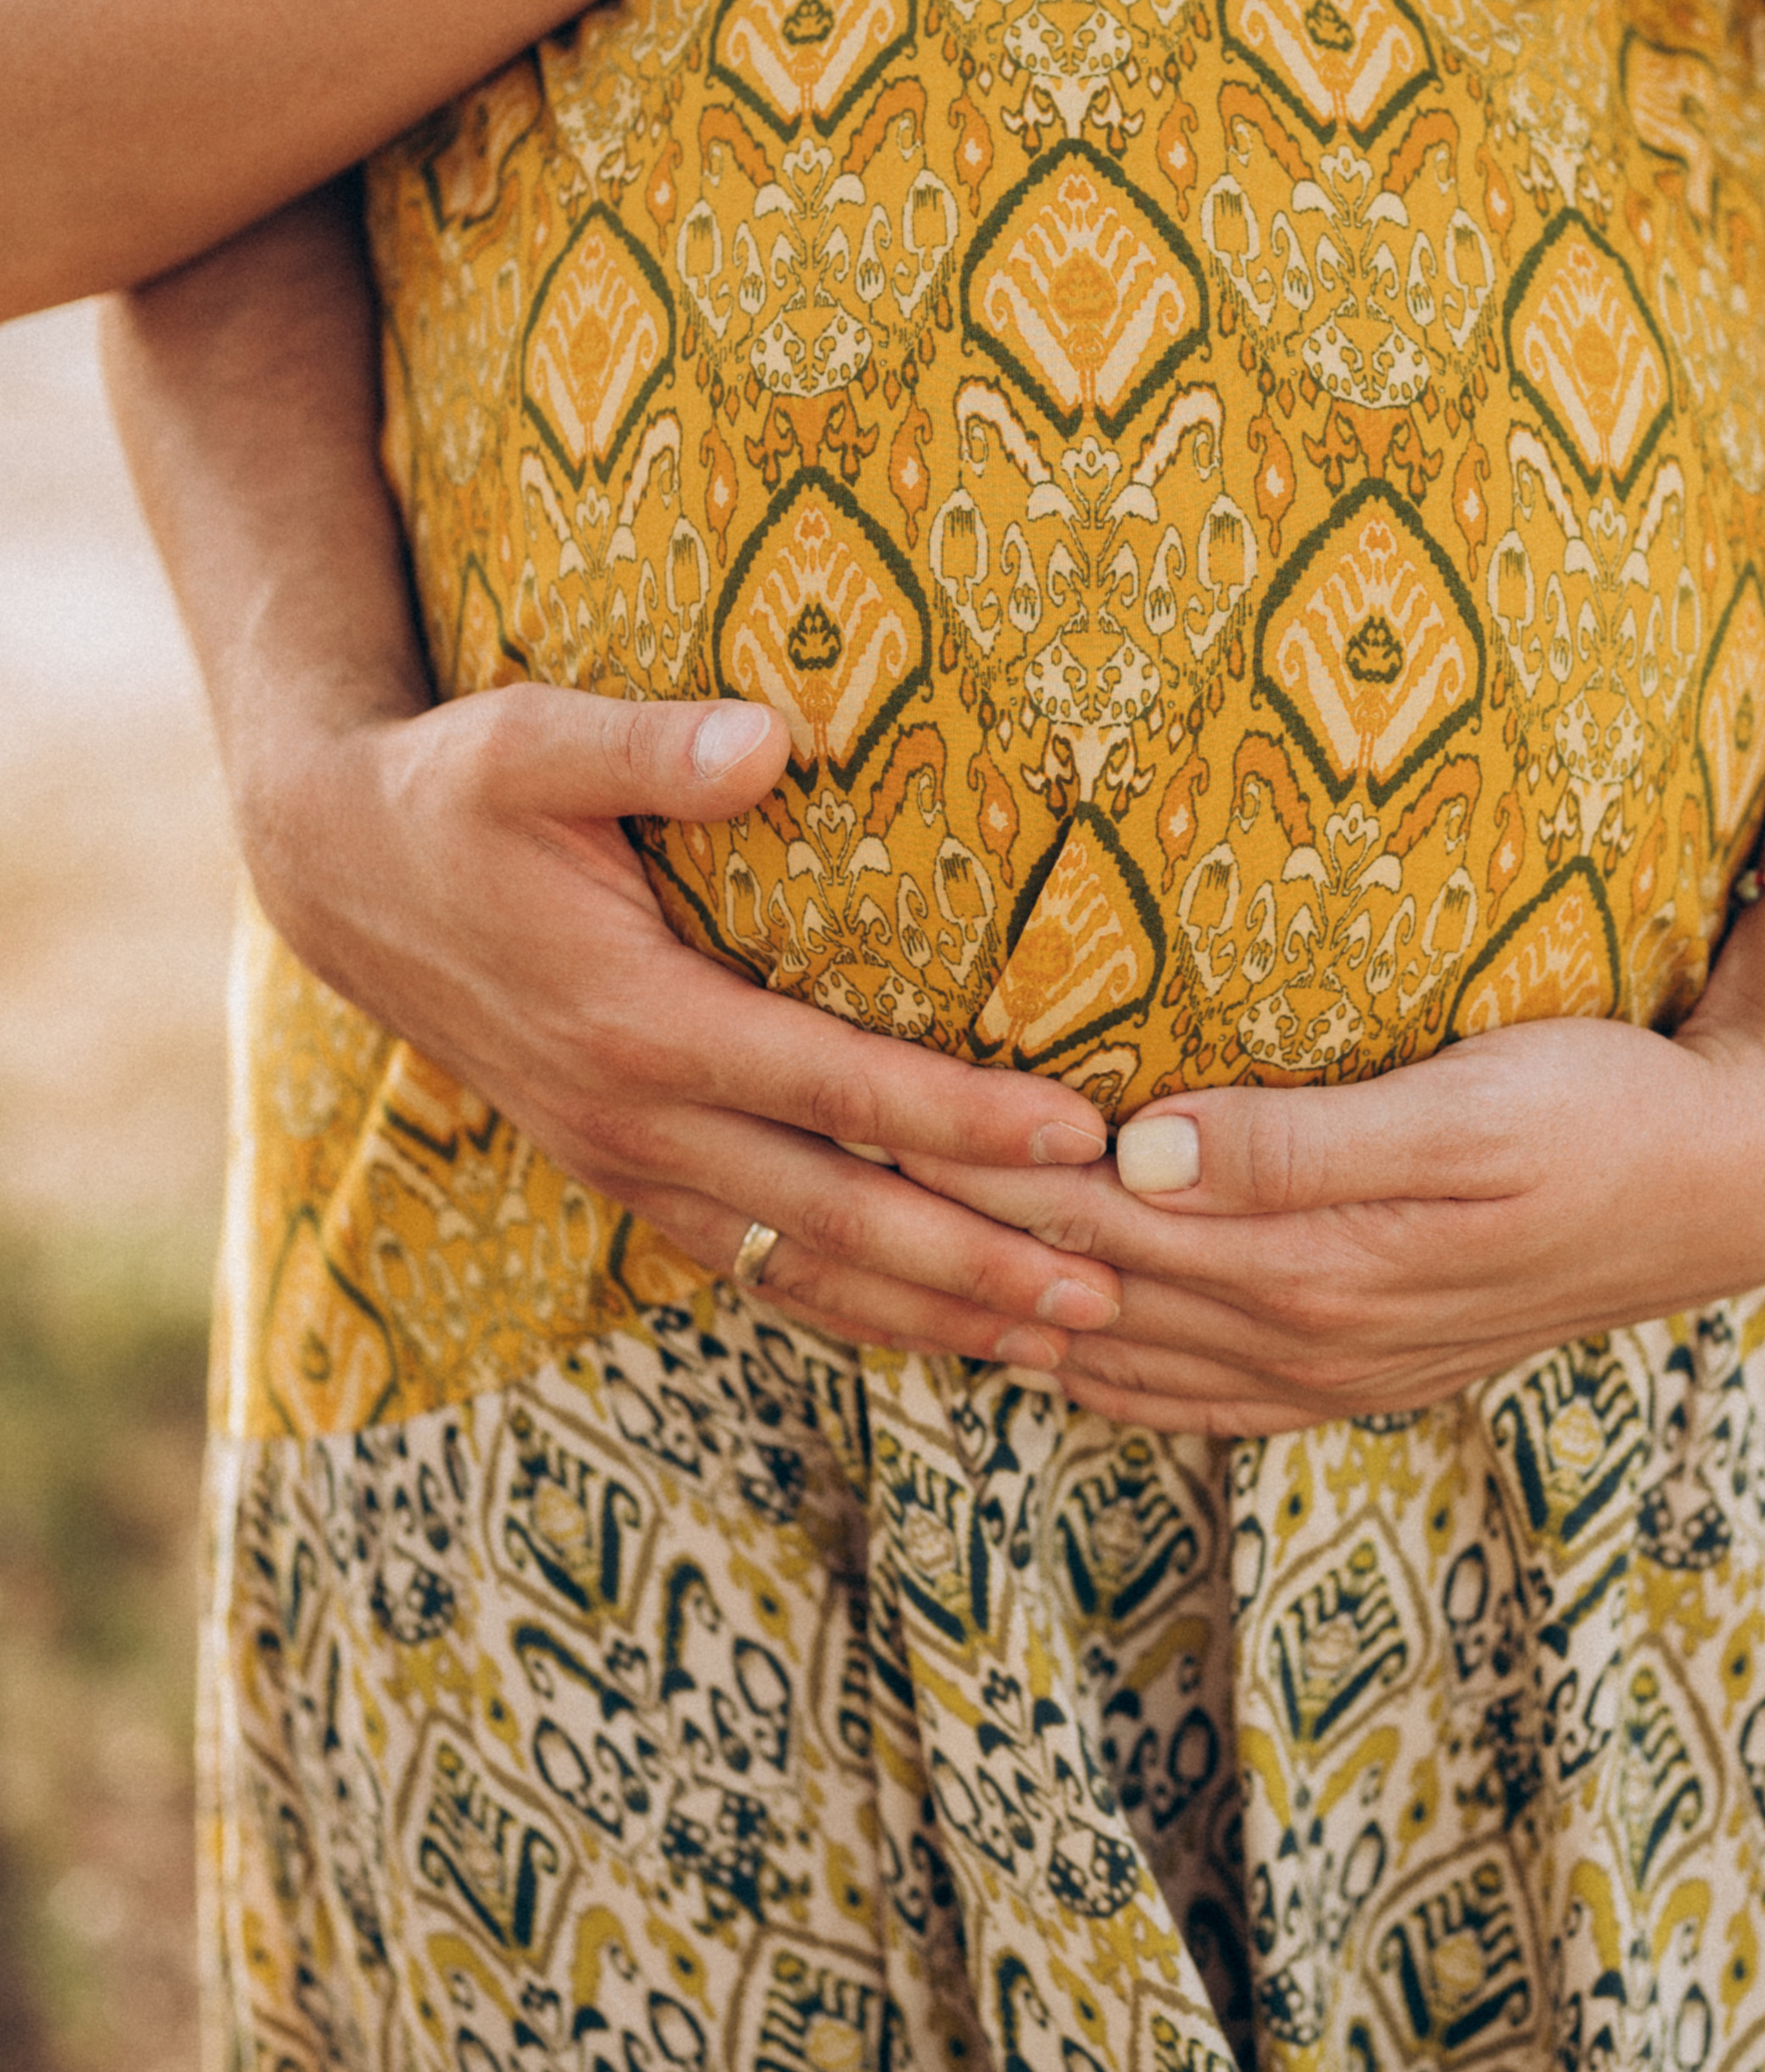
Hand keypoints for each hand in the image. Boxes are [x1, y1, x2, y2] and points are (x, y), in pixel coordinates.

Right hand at [239, 680, 1125, 1370]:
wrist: (342, 876)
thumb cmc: (453, 794)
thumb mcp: (528, 741)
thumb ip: (651, 744)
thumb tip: (769, 736)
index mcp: (638, 1021)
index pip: (836, 1087)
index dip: (962, 1118)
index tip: (1080, 1136)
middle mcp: (637, 1119)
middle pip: (843, 1213)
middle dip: (984, 1259)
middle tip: (1115, 1286)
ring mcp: (628, 1162)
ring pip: (806, 1267)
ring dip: (936, 1310)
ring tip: (1064, 1335)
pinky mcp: (625, 1175)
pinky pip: (758, 1263)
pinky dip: (853, 1303)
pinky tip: (938, 1325)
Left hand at [902, 898, 1764, 1431]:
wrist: (1728, 1183)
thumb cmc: (1598, 1106)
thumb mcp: (1465, 1110)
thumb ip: (1299, 1142)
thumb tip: (1142, 1152)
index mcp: (1305, 1259)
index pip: (1085, 1209)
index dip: (961, 1164)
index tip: (845, 1107)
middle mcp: (1293, 1332)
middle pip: (1071, 1284)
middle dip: (936, 1235)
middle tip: (804, 1173)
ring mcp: (1318, 1366)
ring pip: (1105, 1350)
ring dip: (985, 1314)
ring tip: (867, 1269)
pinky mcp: (1348, 1367)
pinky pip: (1177, 1391)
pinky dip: (1080, 1368)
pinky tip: (1026, 1350)